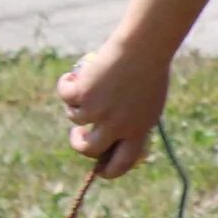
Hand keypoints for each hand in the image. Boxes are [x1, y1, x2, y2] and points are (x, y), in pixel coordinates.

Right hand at [57, 39, 170, 180]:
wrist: (145, 47)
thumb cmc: (152, 70)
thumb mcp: (151, 102)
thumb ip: (134, 122)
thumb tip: (114, 138)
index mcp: (138, 130)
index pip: (122, 164)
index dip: (108, 170)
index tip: (98, 167)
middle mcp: (117, 126)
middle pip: (89, 149)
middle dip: (78, 143)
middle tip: (77, 132)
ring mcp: (98, 111)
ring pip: (74, 118)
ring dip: (76, 104)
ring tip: (89, 85)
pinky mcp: (83, 95)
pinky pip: (65, 96)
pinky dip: (66, 84)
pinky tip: (73, 76)